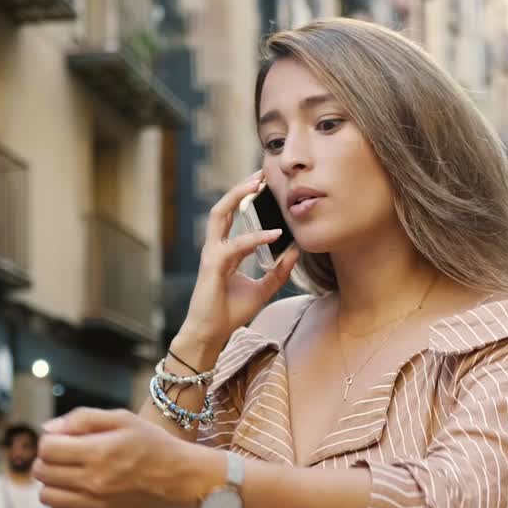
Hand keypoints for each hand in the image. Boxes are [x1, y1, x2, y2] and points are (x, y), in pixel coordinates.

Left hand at [36, 408, 216, 507]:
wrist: (181, 478)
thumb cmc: (153, 444)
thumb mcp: (123, 418)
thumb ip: (83, 418)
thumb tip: (47, 429)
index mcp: (97, 452)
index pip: (47, 448)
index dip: (50, 439)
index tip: (65, 438)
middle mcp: (92, 481)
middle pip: (42, 472)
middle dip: (48, 459)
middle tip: (66, 454)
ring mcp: (94, 504)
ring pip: (46, 497)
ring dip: (52, 482)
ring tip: (70, 473)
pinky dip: (61, 504)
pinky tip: (77, 492)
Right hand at [177, 171, 300, 356]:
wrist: (212, 333)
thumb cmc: (230, 312)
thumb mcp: (263, 289)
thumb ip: (278, 271)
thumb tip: (295, 251)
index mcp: (225, 250)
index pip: (233, 216)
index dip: (247, 198)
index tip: (265, 185)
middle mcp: (216, 247)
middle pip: (222, 207)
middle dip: (239, 187)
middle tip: (260, 174)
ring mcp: (211, 254)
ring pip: (219, 215)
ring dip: (236, 197)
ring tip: (256, 185)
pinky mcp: (213, 266)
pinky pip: (235, 246)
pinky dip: (255, 238)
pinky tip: (274, 234)